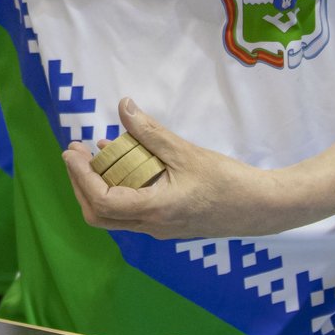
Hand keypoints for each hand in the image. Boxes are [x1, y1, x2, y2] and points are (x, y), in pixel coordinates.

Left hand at [63, 98, 285, 239]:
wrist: (263, 208)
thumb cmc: (228, 181)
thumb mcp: (185, 152)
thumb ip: (150, 131)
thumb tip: (123, 105)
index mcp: (154, 211)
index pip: (100, 201)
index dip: (79, 176)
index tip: (72, 151)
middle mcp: (151, 226)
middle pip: (99, 215)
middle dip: (80, 184)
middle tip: (77, 152)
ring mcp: (159, 229)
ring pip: (114, 216)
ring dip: (97, 186)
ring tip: (96, 155)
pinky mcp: (168, 224)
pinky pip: (131, 211)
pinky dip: (118, 189)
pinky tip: (125, 164)